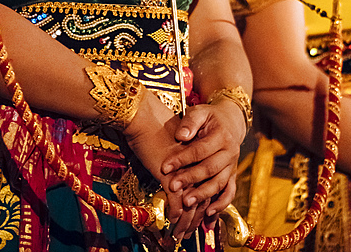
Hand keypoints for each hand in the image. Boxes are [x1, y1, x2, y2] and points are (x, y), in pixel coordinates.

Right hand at [124, 92, 212, 238]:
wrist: (144, 116)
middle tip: (189, 234)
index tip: (203, 219)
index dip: (204, 205)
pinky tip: (174, 222)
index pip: (205, 187)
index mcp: (197, 157)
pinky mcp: (169, 175)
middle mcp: (193, 166)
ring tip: (181, 235)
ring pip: (190, 203)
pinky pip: (175, 201)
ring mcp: (182, 172)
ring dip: (186, 221)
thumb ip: (180, 157)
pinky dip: (176, 213)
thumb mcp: (174, 141)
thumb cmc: (156, 126)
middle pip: (200, 199)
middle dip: (195, 219)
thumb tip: (178, 172)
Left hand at [161, 99, 246, 220]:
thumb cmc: (209, 117)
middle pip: (210, 169)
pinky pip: (229, 192)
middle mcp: (230, 152)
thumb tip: (181, 136)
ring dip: (203, 195)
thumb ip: (190, 121)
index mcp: (222, 135)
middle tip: (173, 187)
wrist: (229, 122)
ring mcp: (232, 166)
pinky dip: (221, 204)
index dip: (182, 159)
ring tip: (186, 203)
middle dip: (190, 178)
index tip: (165, 167)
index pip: (200, 150)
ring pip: (219, 183)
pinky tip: (208, 213)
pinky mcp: (232, 176)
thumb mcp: (200, 112)